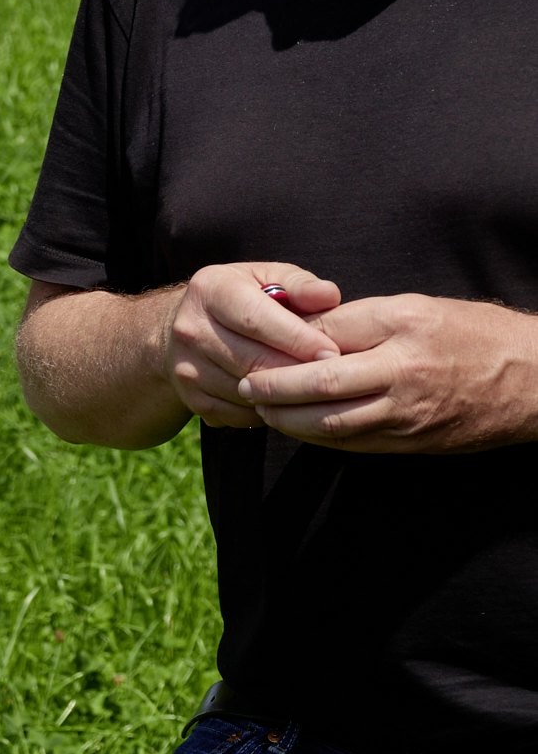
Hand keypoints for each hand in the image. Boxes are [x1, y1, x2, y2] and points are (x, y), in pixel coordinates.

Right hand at [166, 263, 342, 427]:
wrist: (188, 328)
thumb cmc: (244, 298)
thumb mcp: (268, 278)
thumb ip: (300, 284)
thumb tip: (329, 296)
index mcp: (210, 291)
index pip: (254, 319)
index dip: (298, 339)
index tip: (334, 352)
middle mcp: (190, 329)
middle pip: (252, 361)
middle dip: (298, 371)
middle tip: (335, 376)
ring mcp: (187, 368)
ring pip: (249, 392)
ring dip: (287, 395)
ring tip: (316, 387)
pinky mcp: (193, 400)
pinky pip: (241, 414)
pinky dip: (270, 411)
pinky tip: (288, 399)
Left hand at [234, 292, 537, 451]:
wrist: (537, 380)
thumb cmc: (473, 334)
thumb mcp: (416, 309)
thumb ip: (357, 319)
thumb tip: (300, 328)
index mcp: (402, 331)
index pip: (326, 340)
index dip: (283, 348)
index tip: (253, 347)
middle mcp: (403, 375)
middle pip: (320, 387)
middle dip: (273, 390)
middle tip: (244, 385)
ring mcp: (408, 415)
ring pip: (331, 425)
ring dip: (289, 420)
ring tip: (262, 409)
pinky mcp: (413, 443)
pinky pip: (353, 445)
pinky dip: (319, 438)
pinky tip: (299, 428)